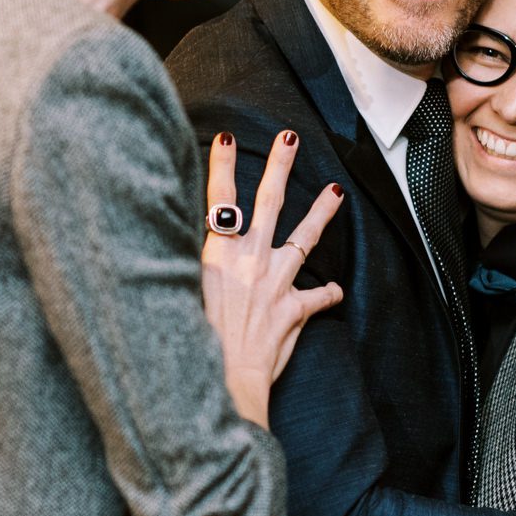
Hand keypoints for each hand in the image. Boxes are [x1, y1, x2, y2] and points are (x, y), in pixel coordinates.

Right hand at [202, 130, 343, 427]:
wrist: (225, 378)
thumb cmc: (194, 341)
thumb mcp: (179, 293)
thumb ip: (191, 266)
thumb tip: (187, 249)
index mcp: (218, 253)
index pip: (219, 198)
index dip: (222, 164)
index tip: (228, 137)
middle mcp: (250, 260)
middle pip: (269, 202)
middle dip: (281, 166)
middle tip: (291, 139)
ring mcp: (276, 282)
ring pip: (304, 238)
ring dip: (321, 214)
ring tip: (337, 193)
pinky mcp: (293, 309)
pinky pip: (317, 298)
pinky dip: (327, 294)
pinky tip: (336, 290)